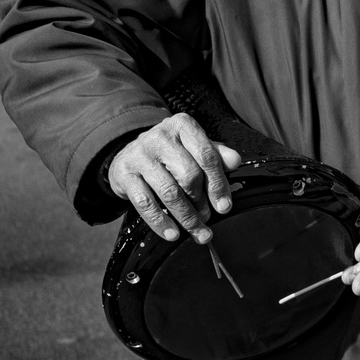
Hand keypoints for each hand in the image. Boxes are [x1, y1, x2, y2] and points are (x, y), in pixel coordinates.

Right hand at [107, 114, 241, 242]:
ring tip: (197, 230)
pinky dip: (160, 222)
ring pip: (169, 192)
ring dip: (186, 216)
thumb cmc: (171, 151)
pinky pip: (145, 203)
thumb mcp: (194, 146)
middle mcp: (159, 137)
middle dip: (201, 202)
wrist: (129, 153)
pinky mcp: (124, 174)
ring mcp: (139, 155)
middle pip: (189, 175)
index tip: (224, 206)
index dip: (218, 184)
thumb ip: (216, 154)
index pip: (207, 156)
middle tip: (208, 218)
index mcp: (182, 126)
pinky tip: (172, 233)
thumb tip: (235, 162)